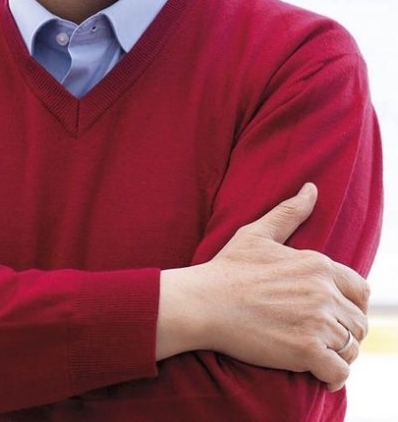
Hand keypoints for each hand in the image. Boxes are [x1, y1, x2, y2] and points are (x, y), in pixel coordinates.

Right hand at [156, 183, 368, 390]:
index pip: (361, 290)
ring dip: (339, 354)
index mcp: (317, 264)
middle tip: (322, 336)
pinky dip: (333, 376)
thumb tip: (311, 189)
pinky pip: (338, 371)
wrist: (202, 302)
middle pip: (359, 321)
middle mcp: (323, 291)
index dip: (351, 304)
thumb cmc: (227, 268)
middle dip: (345, 331)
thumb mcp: (257, 233)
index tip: (333, 313)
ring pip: (351, 347)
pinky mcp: (305, 350)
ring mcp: (316, 322)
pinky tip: (318, 371)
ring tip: (318, 353)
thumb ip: (289, 212)